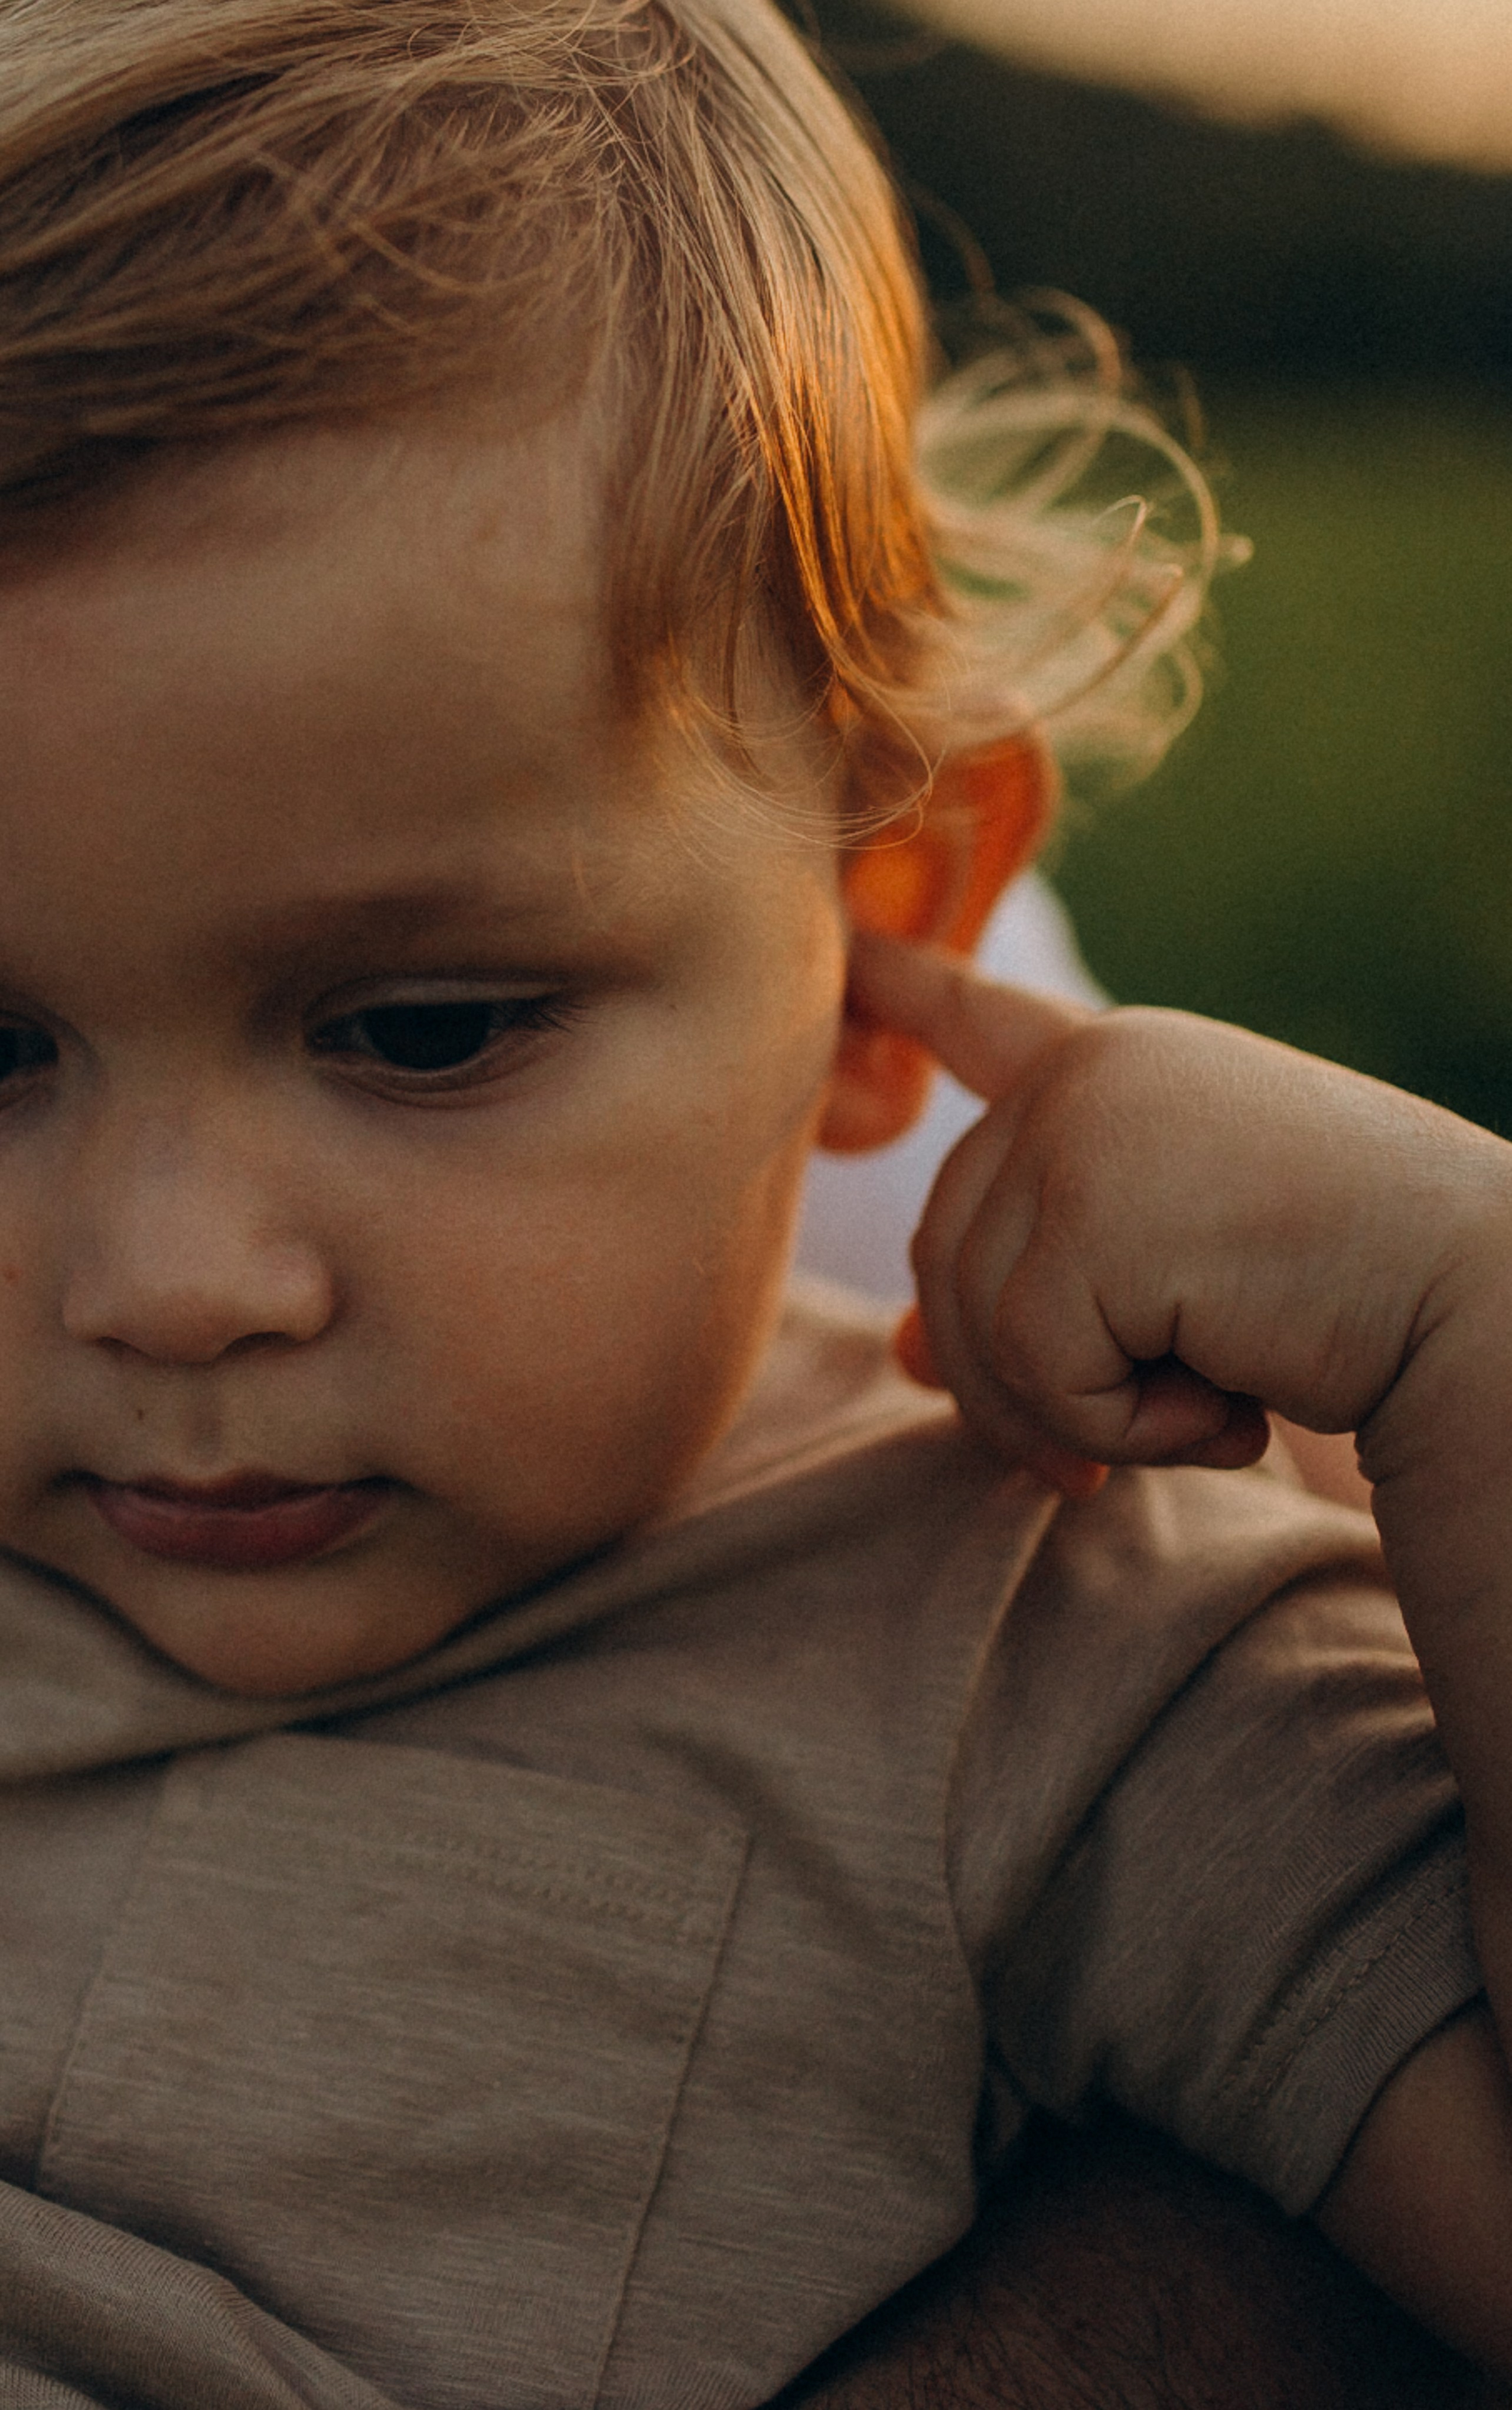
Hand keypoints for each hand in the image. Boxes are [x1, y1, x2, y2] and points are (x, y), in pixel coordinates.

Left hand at [851, 930, 1507, 1491]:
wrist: (1479, 1304)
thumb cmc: (1357, 1294)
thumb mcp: (1177, 1275)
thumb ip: (1046, 1285)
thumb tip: (906, 1353)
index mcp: (1121, 1068)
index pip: (983, 1025)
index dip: (906, 995)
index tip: (846, 955)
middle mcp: (1087, 1076)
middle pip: (950, 1255)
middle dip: (1016, 1381)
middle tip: (1105, 1454)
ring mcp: (1081, 1128)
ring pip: (978, 1323)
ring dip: (1085, 1412)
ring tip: (1209, 1406)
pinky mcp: (1092, 1208)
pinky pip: (1038, 1367)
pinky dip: (1126, 1427)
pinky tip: (1230, 1406)